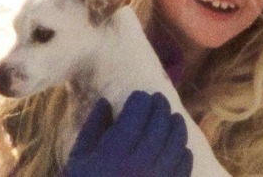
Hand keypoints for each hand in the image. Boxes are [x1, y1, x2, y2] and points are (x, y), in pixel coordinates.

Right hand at [62, 91, 192, 176]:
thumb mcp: (78, 159)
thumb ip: (92, 128)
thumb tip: (105, 101)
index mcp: (113, 154)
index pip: (136, 114)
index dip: (140, 100)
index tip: (139, 96)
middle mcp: (139, 165)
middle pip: (159, 124)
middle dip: (160, 107)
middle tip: (158, 99)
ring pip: (176, 143)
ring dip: (177, 125)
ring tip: (173, 117)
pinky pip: (184, 166)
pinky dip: (184, 152)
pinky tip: (181, 147)